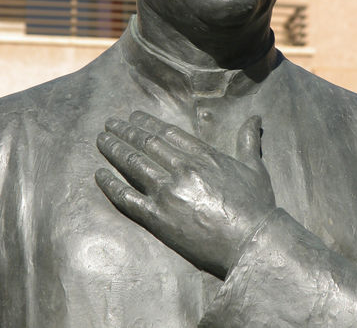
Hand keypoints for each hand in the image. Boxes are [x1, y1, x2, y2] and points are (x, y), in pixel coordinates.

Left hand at [95, 111, 275, 278]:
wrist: (252, 242)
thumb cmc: (256, 205)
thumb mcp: (254, 167)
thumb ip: (248, 140)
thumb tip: (256, 117)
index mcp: (202, 155)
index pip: (166, 132)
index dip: (146, 122)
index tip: (132, 116)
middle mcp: (181, 167)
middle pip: (145, 143)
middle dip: (124, 131)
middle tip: (109, 123)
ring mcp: (167, 192)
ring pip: (133, 164)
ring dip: (114, 149)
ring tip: (101, 140)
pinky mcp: (158, 217)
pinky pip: (127, 197)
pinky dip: (110, 185)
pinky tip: (99, 174)